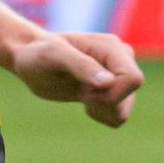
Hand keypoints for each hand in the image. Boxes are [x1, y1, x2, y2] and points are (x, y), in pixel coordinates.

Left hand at [2, 26, 141, 127]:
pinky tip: (84, 99)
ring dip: (101, 109)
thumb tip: (108, 82)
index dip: (110, 94)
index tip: (83, 90)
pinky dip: (101, 114)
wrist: (30, 60)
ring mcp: (118, 75)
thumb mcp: (53, 56)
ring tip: (80, 94)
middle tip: (79, 92)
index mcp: (112, 47)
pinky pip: (118, 114)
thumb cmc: (37, 54)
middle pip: (130, 95)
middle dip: (103, 102)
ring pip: (124, 108)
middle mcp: (121, 59)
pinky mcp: (112, 89)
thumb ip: (81, 66)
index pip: (133, 79)